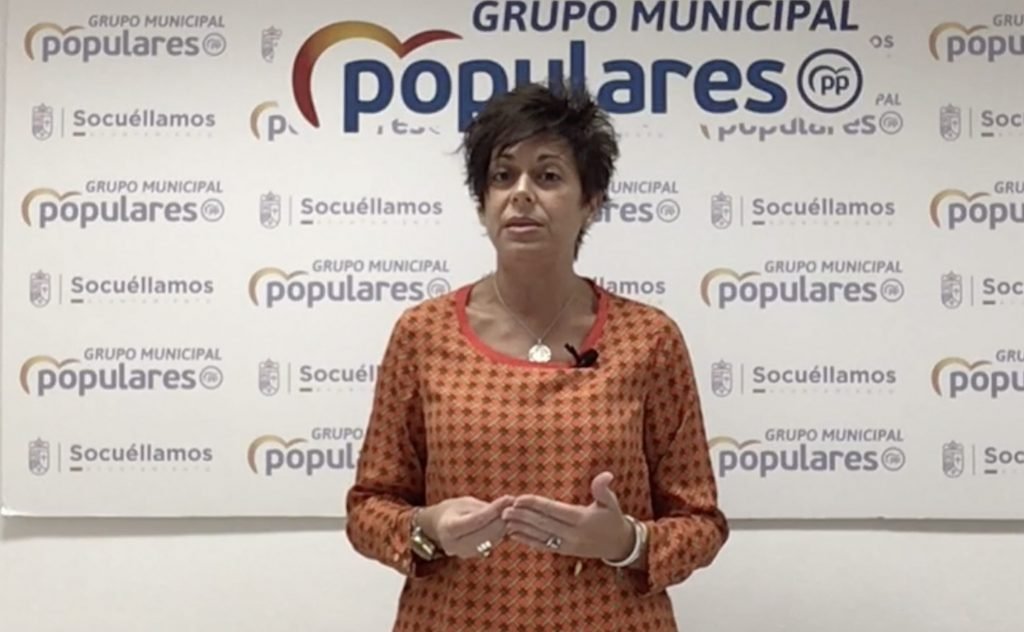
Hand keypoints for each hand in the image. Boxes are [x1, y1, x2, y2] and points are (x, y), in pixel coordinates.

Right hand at [420, 495, 514, 558]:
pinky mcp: (474, 556)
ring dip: (504, 525)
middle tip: (514, 504)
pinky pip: (491, 543)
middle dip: (502, 518)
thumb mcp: (466, 503)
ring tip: (512, 510)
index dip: (494, 510)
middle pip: (485, 533)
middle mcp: (454, 545)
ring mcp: (464, 553)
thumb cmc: (455, 509)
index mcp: (448, 528)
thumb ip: (485, 507)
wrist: (442, 525)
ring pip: (491, 540)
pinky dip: (501, 532)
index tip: (508, 498)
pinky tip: (507, 520)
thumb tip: (509, 503)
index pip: (476, 520)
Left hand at [503, 472, 634, 560]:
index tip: (519, 498)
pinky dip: (527, 541)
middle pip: (543, 524)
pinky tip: (514, 534)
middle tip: (504, 509)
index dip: (536, 504)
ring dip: (521, 528)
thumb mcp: (611, 502)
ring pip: (540, 536)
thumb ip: (603, 489)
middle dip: (523, 516)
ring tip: (505, 520)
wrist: (619, 544)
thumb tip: (606, 475)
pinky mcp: (564, 552)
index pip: (554, 510)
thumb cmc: (612, 518)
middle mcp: (573, 534)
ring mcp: (567, 545)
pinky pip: (543, 546)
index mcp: (582, 520)